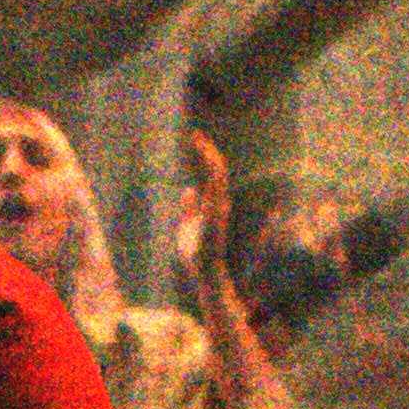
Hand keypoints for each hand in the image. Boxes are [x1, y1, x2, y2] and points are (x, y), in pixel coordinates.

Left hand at [181, 123, 230, 268]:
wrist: (205, 275)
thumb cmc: (197, 253)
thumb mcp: (188, 225)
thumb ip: (190, 208)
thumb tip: (188, 190)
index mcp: (213, 203)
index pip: (212, 173)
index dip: (204, 155)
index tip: (194, 138)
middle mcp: (220, 203)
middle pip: (217, 171)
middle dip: (206, 151)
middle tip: (195, 134)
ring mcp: (219, 211)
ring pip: (218, 179)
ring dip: (208, 159)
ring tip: (199, 143)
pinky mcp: (215, 219)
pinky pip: (215, 194)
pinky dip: (212, 178)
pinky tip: (206, 163)